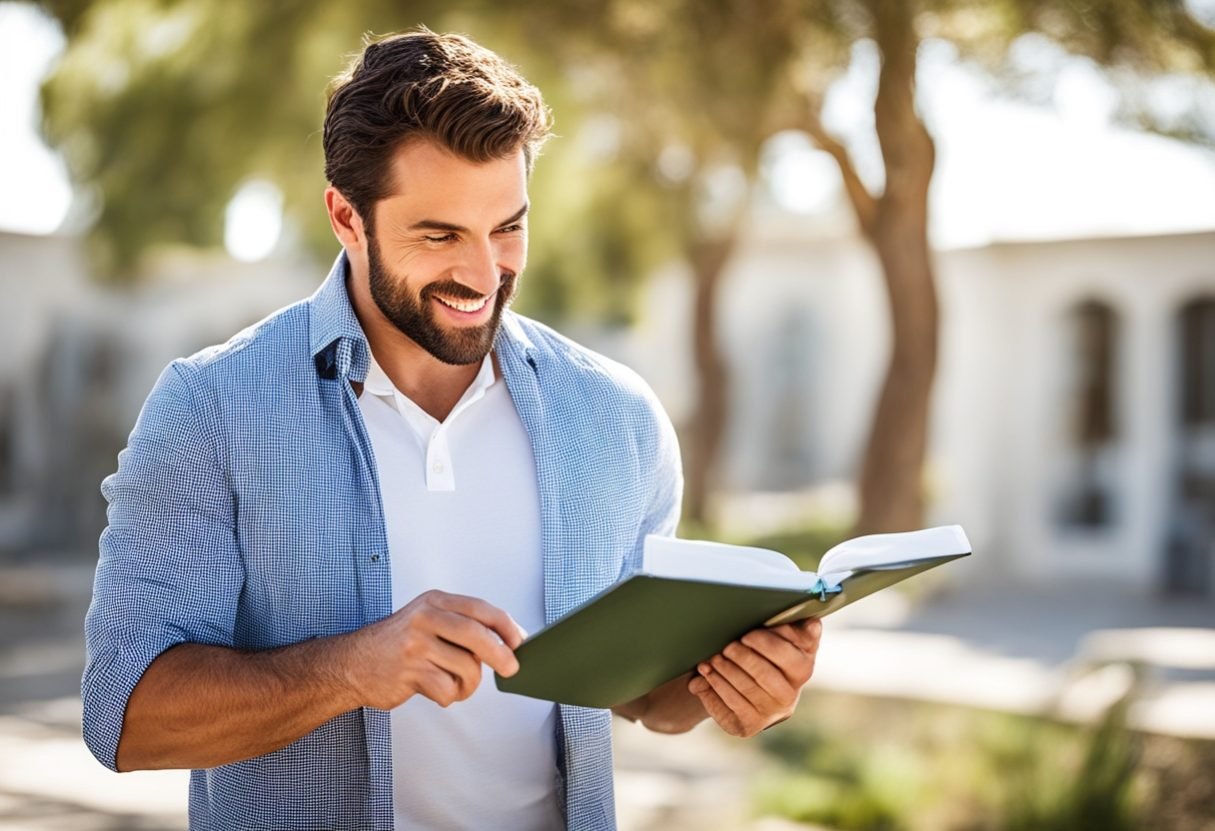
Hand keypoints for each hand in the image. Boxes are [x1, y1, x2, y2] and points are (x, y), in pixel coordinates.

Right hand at [347, 590, 524, 709]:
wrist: (352, 664)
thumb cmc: (398, 644)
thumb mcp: (427, 619)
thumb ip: (462, 624)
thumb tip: (508, 641)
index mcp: (434, 601)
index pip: (480, 609)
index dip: (505, 625)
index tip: (520, 641)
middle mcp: (425, 618)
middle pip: (477, 635)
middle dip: (501, 655)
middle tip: (512, 669)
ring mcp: (416, 645)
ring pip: (466, 668)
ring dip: (468, 684)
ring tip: (454, 682)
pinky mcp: (409, 673)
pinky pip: (447, 690)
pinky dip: (449, 696)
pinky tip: (434, 689)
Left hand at [688, 617, 821, 737]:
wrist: (749, 686)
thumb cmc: (766, 652)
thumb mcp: (782, 636)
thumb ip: (796, 628)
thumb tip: (813, 624)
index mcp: (802, 668)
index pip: (790, 658)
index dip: (766, 646)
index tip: (746, 636)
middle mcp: (789, 695)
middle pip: (764, 676)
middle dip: (741, 659)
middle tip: (726, 648)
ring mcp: (769, 714)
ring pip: (745, 691)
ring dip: (724, 673)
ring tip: (711, 660)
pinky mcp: (747, 725)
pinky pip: (729, 708)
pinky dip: (713, 690)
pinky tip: (704, 677)